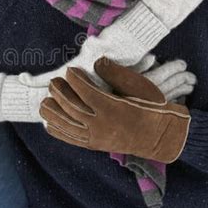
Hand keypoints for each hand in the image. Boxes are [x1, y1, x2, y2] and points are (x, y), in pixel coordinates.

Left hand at [40, 57, 190, 162]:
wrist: (162, 136)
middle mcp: (101, 125)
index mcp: (113, 108)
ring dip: (53, 113)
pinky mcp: (96, 146)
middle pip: (72, 108)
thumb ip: (117, 74)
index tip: (70, 70)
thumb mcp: (140, 86)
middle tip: (54, 82)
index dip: (74, 80)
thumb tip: (97, 61)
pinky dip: (59, 132)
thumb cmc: (153, 107)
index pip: (85, 92)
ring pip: (67, 125)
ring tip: (45, 101)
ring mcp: (97, 138)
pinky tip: (48, 124)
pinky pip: (72, 139)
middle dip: (60, 93)